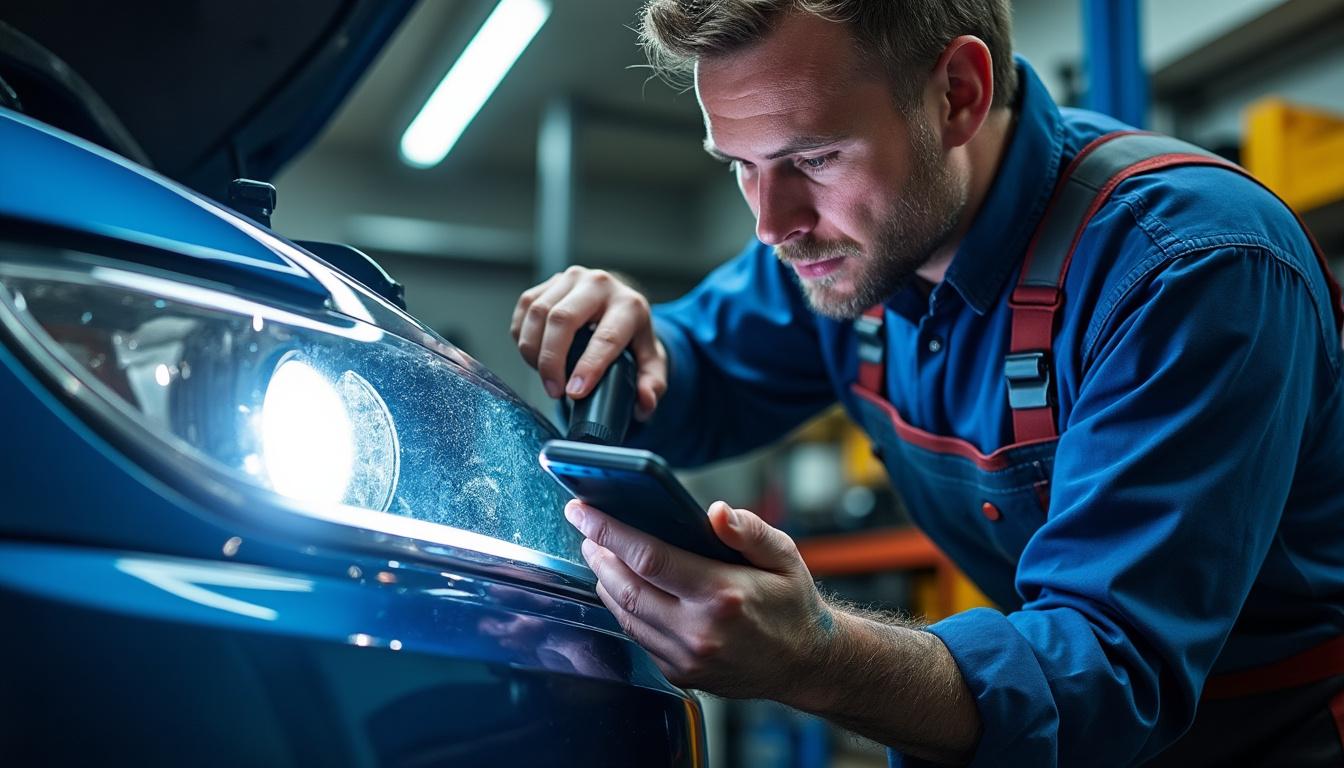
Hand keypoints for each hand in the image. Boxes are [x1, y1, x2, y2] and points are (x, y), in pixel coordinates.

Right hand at [510, 267, 666, 419]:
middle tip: (554, 391)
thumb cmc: (633, 340)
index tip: (574, 392)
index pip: (605, 337)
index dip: (588, 367)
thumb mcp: (651, 364)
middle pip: (562, 319)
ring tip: (545, 376)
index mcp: (629, 305)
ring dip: (533, 351)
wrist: (620, 308)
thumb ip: (653, 385)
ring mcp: (572, 278)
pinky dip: (522, 336)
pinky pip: (525, 308)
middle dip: (551, 360)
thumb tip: (645, 401)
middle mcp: (600, 284)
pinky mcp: (549, 282)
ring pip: (538, 313)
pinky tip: (535, 355)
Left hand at [564, 498, 836, 702]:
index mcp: (722, 595)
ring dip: (605, 582)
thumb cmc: (793, 605)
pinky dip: (624, 609)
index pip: (648, 557)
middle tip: (587, 530)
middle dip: (598, 555)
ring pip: (625, 615)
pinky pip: (638, 637)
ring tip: (599, 554)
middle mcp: (698, 630)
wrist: (806, 664)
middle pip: (625, 588)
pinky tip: (623, 588)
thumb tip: (716, 512)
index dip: (609, 531)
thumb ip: (749, 530)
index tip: (582, 511)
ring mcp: (686, 658)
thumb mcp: (784, 556)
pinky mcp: (680, 673)